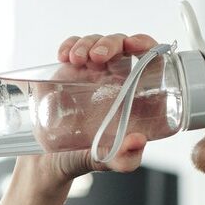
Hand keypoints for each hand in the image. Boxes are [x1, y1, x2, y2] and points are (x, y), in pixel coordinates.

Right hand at [16, 32, 161, 187]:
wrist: (55, 159)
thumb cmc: (90, 157)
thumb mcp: (111, 162)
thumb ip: (126, 158)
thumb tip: (138, 141)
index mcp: (136, 94)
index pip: (150, 59)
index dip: (146, 45)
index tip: (133, 45)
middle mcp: (116, 79)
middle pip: (122, 44)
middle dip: (111, 42)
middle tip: (98, 56)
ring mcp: (93, 72)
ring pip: (97, 42)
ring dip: (88, 43)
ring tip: (76, 59)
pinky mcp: (71, 71)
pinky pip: (74, 47)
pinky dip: (70, 44)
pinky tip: (64, 56)